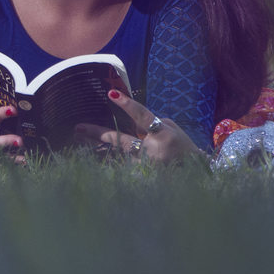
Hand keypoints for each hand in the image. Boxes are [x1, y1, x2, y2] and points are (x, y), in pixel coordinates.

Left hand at [73, 89, 202, 162]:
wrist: (195, 174)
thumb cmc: (183, 147)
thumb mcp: (173, 130)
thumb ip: (152, 123)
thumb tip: (132, 121)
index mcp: (163, 135)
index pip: (143, 116)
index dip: (127, 105)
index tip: (112, 94)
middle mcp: (153, 151)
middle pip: (120, 140)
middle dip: (97, 134)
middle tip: (77, 128)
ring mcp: (146, 168)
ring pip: (116, 156)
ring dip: (97, 149)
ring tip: (79, 140)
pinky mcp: (142, 178)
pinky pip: (122, 167)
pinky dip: (109, 162)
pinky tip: (92, 159)